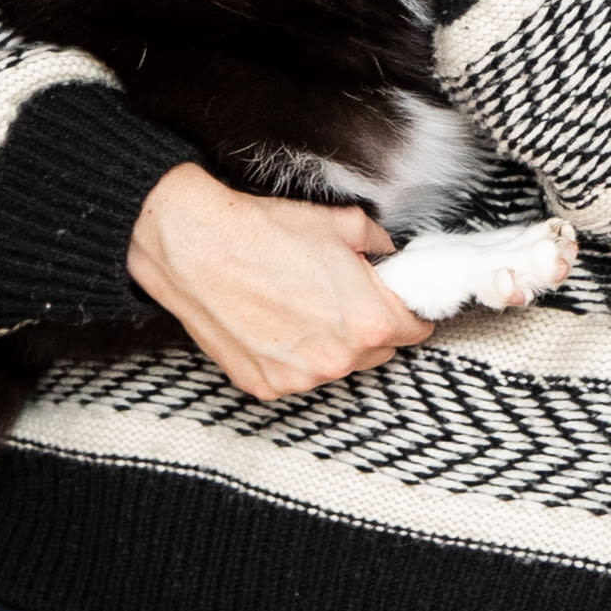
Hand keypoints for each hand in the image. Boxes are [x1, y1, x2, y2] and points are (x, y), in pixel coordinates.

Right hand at [127, 165, 431, 399]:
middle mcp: (337, 359)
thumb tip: (390, 256)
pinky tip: (276, 324)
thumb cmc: (265, 234)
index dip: (411, 312)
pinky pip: (296, 375)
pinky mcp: (264, 386)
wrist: (194, 248)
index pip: (415, 330)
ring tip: (304, 307)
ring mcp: (299, 379)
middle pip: (380, 351)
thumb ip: (380, 245)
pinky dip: (293, 357)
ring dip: (333, 345)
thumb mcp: (343, 224)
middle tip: (346, 298)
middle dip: (371, 327)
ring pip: (337, 366)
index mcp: (369, 321)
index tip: (400, 303)